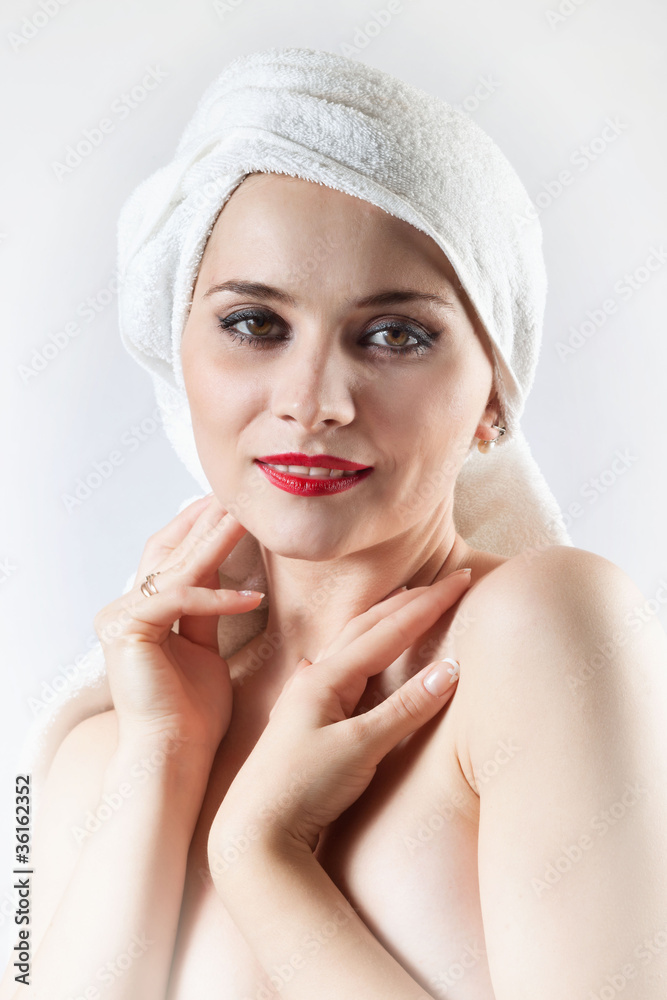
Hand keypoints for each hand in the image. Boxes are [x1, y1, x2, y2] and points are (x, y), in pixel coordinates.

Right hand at [93, 495, 263, 761]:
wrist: (175, 755)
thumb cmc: (192, 714)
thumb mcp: (204, 649)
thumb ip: (206, 612)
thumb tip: (228, 579)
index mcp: (141, 612)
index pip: (172, 556)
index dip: (201, 528)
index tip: (234, 506)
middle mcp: (124, 609)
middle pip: (169, 551)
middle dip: (207, 521)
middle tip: (239, 496)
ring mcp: (119, 617)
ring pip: (176, 568)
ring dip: (216, 541)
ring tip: (248, 519)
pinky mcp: (125, 630)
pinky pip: (179, 600)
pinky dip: (217, 598)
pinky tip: (253, 598)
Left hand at [208, 571, 470, 861]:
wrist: (252, 835)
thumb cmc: (301, 790)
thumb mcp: (361, 748)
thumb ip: (405, 708)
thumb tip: (450, 669)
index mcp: (326, 678)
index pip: (388, 630)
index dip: (427, 604)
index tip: (460, 579)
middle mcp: (312, 680)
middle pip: (366, 627)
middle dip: (408, 602)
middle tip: (444, 582)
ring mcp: (304, 700)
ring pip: (349, 644)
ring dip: (381, 621)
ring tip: (403, 603)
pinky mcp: (302, 722)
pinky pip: (337, 670)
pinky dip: (357, 652)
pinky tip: (341, 658)